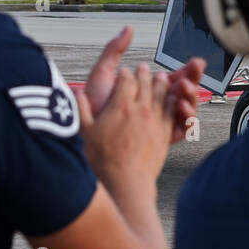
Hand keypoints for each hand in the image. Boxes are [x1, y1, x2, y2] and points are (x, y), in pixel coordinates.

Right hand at [76, 62, 172, 184]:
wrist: (126, 180)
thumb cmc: (104, 160)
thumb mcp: (85, 132)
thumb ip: (82, 109)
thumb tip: (76, 93)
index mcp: (120, 106)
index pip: (126, 81)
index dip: (125, 74)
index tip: (124, 71)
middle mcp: (140, 109)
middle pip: (145, 83)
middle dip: (143, 73)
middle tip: (142, 68)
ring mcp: (155, 119)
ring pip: (161, 93)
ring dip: (161, 82)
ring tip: (160, 76)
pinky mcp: (165, 131)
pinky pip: (171, 109)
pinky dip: (172, 99)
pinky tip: (172, 97)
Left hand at [85, 28, 202, 143]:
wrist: (89, 135)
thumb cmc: (94, 108)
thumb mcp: (102, 74)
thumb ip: (114, 51)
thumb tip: (128, 29)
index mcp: (147, 90)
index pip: (173, 78)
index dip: (186, 69)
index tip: (194, 61)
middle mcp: (157, 105)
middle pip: (184, 90)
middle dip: (193, 77)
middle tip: (196, 68)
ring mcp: (162, 121)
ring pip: (187, 106)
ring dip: (191, 95)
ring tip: (184, 86)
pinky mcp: (163, 136)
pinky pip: (184, 127)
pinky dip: (188, 117)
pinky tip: (182, 106)